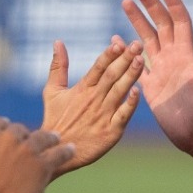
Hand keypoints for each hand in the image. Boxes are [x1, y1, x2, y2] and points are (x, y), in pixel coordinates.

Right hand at [0, 116, 73, 192]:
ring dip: (49, 138)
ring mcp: (28, 151)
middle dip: (24, 136)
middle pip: (21, 130)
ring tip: (55, 139)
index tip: (6, 134)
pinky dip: (66, 151)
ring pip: (43, 137)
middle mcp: (9, 138)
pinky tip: (70, 150)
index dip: (2, 127)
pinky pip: (59, 153)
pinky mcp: (43, 165)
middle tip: (29, 144)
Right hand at [40, 36, 144, 175]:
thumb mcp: (52, 91)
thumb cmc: (55, 119)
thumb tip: (58, 41)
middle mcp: (94, 99)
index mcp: (82, 89)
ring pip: (120, 91)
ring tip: (141, 60)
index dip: (109, 54)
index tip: (119, 42)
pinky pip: (123, 115)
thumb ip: (58, 66)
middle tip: (138, 44)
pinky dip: (130, 104)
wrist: (56, 150)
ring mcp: (103, 115)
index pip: (98, 67)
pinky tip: (138, 91)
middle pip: (112, 76)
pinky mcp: (111, 131)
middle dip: (125, 59)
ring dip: (131, 75)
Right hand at [121, 0, 192, 154]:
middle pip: (160, 25)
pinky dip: (125, 51)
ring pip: (146, 40)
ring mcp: (161, 71)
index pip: (180, 21)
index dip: (173, 3)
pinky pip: (135, 65)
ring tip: (125, 2)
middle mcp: (174, 58)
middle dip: (150, 6)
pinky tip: (115, 39)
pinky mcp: (150, 87)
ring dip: (136, 21)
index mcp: (188, 55)